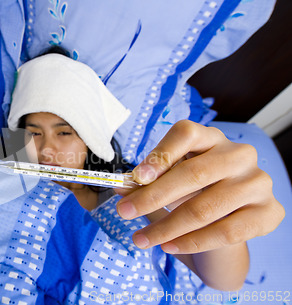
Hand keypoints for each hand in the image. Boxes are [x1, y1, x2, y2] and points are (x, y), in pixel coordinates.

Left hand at [115, 120, 284, 253]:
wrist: (225, 228)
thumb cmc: (192, 197)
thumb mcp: (166, 186)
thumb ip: (144, 184)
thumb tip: (120, 187)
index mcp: (211, 139)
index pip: (186, 134)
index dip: (160, 154)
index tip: (137, 177)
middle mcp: (239, 155)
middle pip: (193, 172)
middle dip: (152, 196)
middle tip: (124, 212)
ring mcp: (258, 183)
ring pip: (205, 207)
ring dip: (166, 228)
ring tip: (140, 239)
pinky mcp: (269, 212)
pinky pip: (226, 231)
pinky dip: (192, 242)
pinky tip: (169, 246)